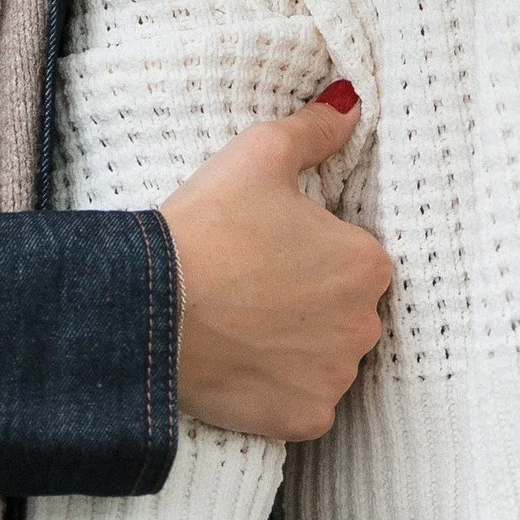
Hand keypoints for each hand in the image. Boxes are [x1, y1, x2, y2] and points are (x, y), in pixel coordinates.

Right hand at [164, 96, 392, 439]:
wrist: (152, 306)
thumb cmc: (210, 225)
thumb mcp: (261, 154)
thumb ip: (316, 129)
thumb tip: (351, 101)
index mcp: (367, 263)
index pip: (355, 257)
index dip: (312, 250)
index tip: (271, 248)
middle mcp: (365, 325)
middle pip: (346, 310)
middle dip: (311, 301)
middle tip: (254, 285)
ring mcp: (335, 378)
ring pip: (328, 358)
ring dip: (298, 346)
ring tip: (245, 324)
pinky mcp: (305, 418)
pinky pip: (306, 403)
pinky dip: (281, 389)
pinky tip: (245, 363)